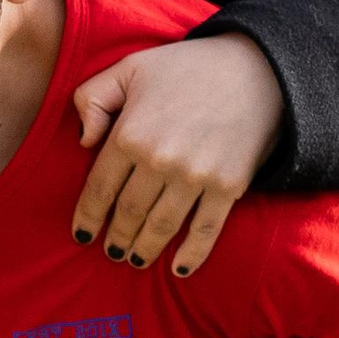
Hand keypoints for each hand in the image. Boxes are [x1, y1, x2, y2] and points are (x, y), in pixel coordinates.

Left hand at [69, 33, 284, 276]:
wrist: (257, 68)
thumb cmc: (187, 67)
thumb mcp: (130, 67)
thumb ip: (93, 98)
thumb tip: (83, 141)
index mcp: (131, 134)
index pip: (100, 189)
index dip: (88, 218)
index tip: (81, 236)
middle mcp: (160, 161)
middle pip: (128, 214)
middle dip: (116, 238)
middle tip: (111, 251)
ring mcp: (195, 177)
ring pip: (160, 227)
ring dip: (144, 250)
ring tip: (135, 260)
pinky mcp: (227, 187)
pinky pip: (205, 231)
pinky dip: (191, 255)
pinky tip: (178, 270)